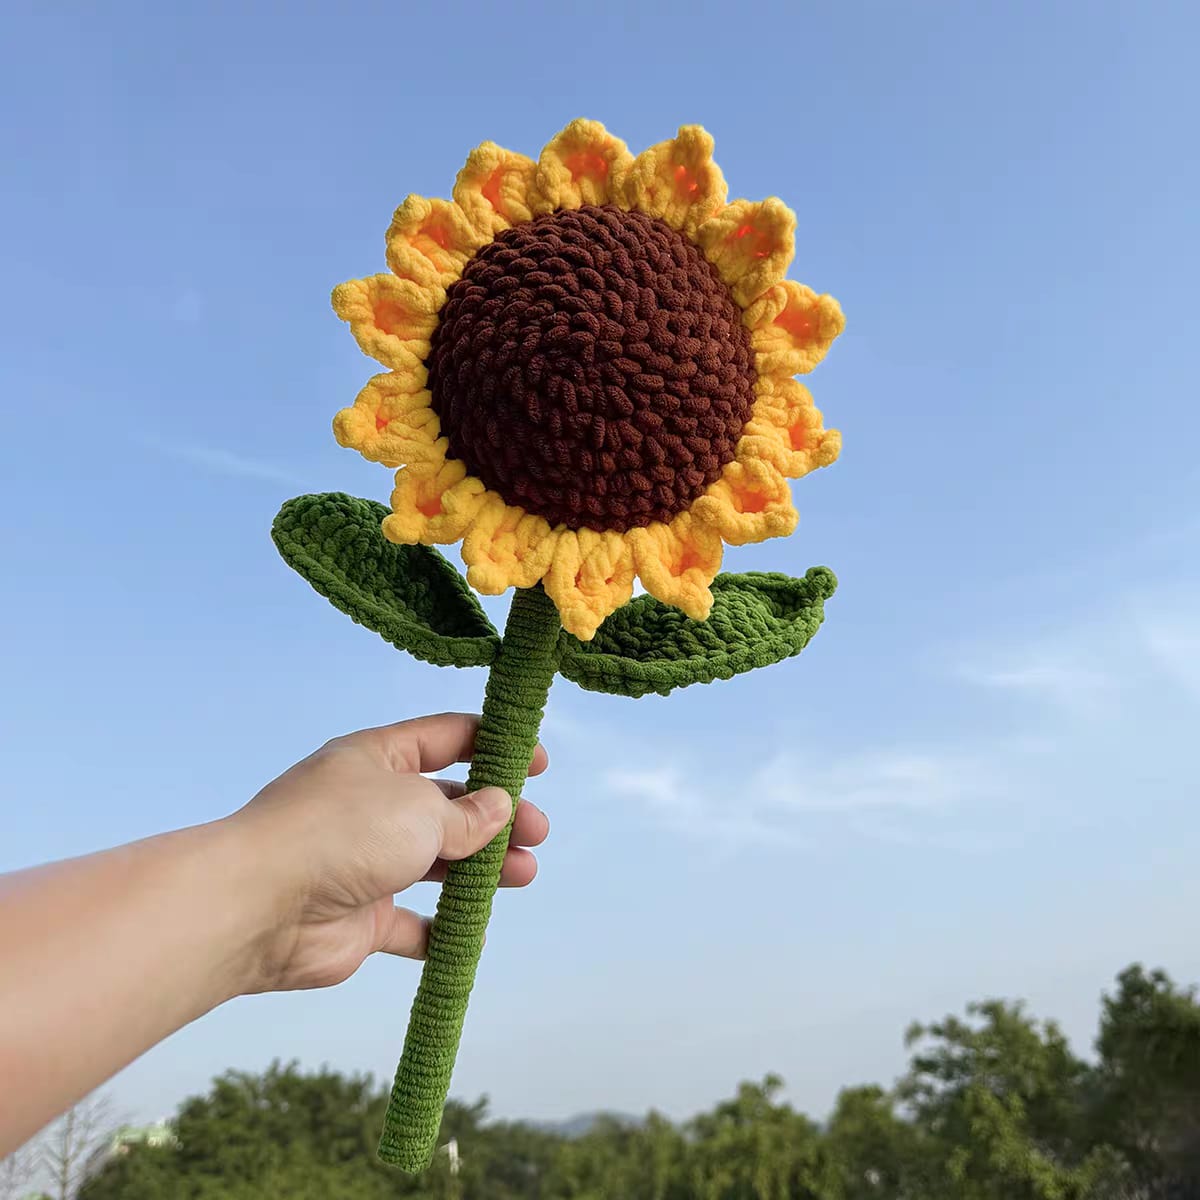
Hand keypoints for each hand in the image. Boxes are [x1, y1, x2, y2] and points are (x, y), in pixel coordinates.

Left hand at [225, 713, 549, 992]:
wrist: (260, 906)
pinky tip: (472, 931)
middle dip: (497, 816)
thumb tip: (498, 808)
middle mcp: (370, 807)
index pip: (445, 739)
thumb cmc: (339, 833)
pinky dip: (442, 929)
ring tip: (523, 874)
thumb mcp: (419, 808)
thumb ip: (466, 813)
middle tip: (537, 832)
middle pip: (447, 805)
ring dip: (481, 868)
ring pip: (436, 863)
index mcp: (377, 760)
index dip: (493, 745)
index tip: (537, 763)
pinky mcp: (360, 919)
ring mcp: (364, 864)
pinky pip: (411, 924)